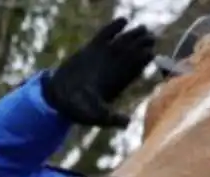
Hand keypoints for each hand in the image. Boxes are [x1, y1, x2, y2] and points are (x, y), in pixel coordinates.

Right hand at [42, 17, 156, 127]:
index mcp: (120, 81)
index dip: (146, 57)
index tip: (150, 52)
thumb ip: (110, 119)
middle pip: (135, 51)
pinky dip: (115, 27)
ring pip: (124, 41)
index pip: (138, 66)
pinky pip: (106, 34)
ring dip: (134, 34)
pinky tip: (123, 21)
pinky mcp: (91, 48)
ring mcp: (104, 56)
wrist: (58, 98)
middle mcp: (114, 67)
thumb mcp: (95, 117)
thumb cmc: (78, 109)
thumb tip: (127, 122)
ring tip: (142, 28)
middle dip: (144, 43)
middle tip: (150, 37)